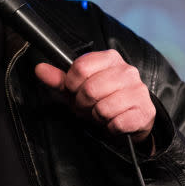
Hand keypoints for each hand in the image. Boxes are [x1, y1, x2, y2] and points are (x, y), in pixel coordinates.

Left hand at [34, 50, 154, 145]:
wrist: (128, 121)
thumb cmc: (100, 101)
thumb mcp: (76, 90)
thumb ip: (58, 80)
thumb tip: (39, 69)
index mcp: (110, 58)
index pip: (80, 67)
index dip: (72, 85)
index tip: (75, 91)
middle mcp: (127, 70)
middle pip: (90, 89)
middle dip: (83, 104)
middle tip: (88, 107)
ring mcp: (139, 91)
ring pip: (103, 107)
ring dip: (97, 116)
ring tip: (101, 114)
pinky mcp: (145, 112)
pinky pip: (117, 123)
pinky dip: (110, 127)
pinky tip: (114, 122)